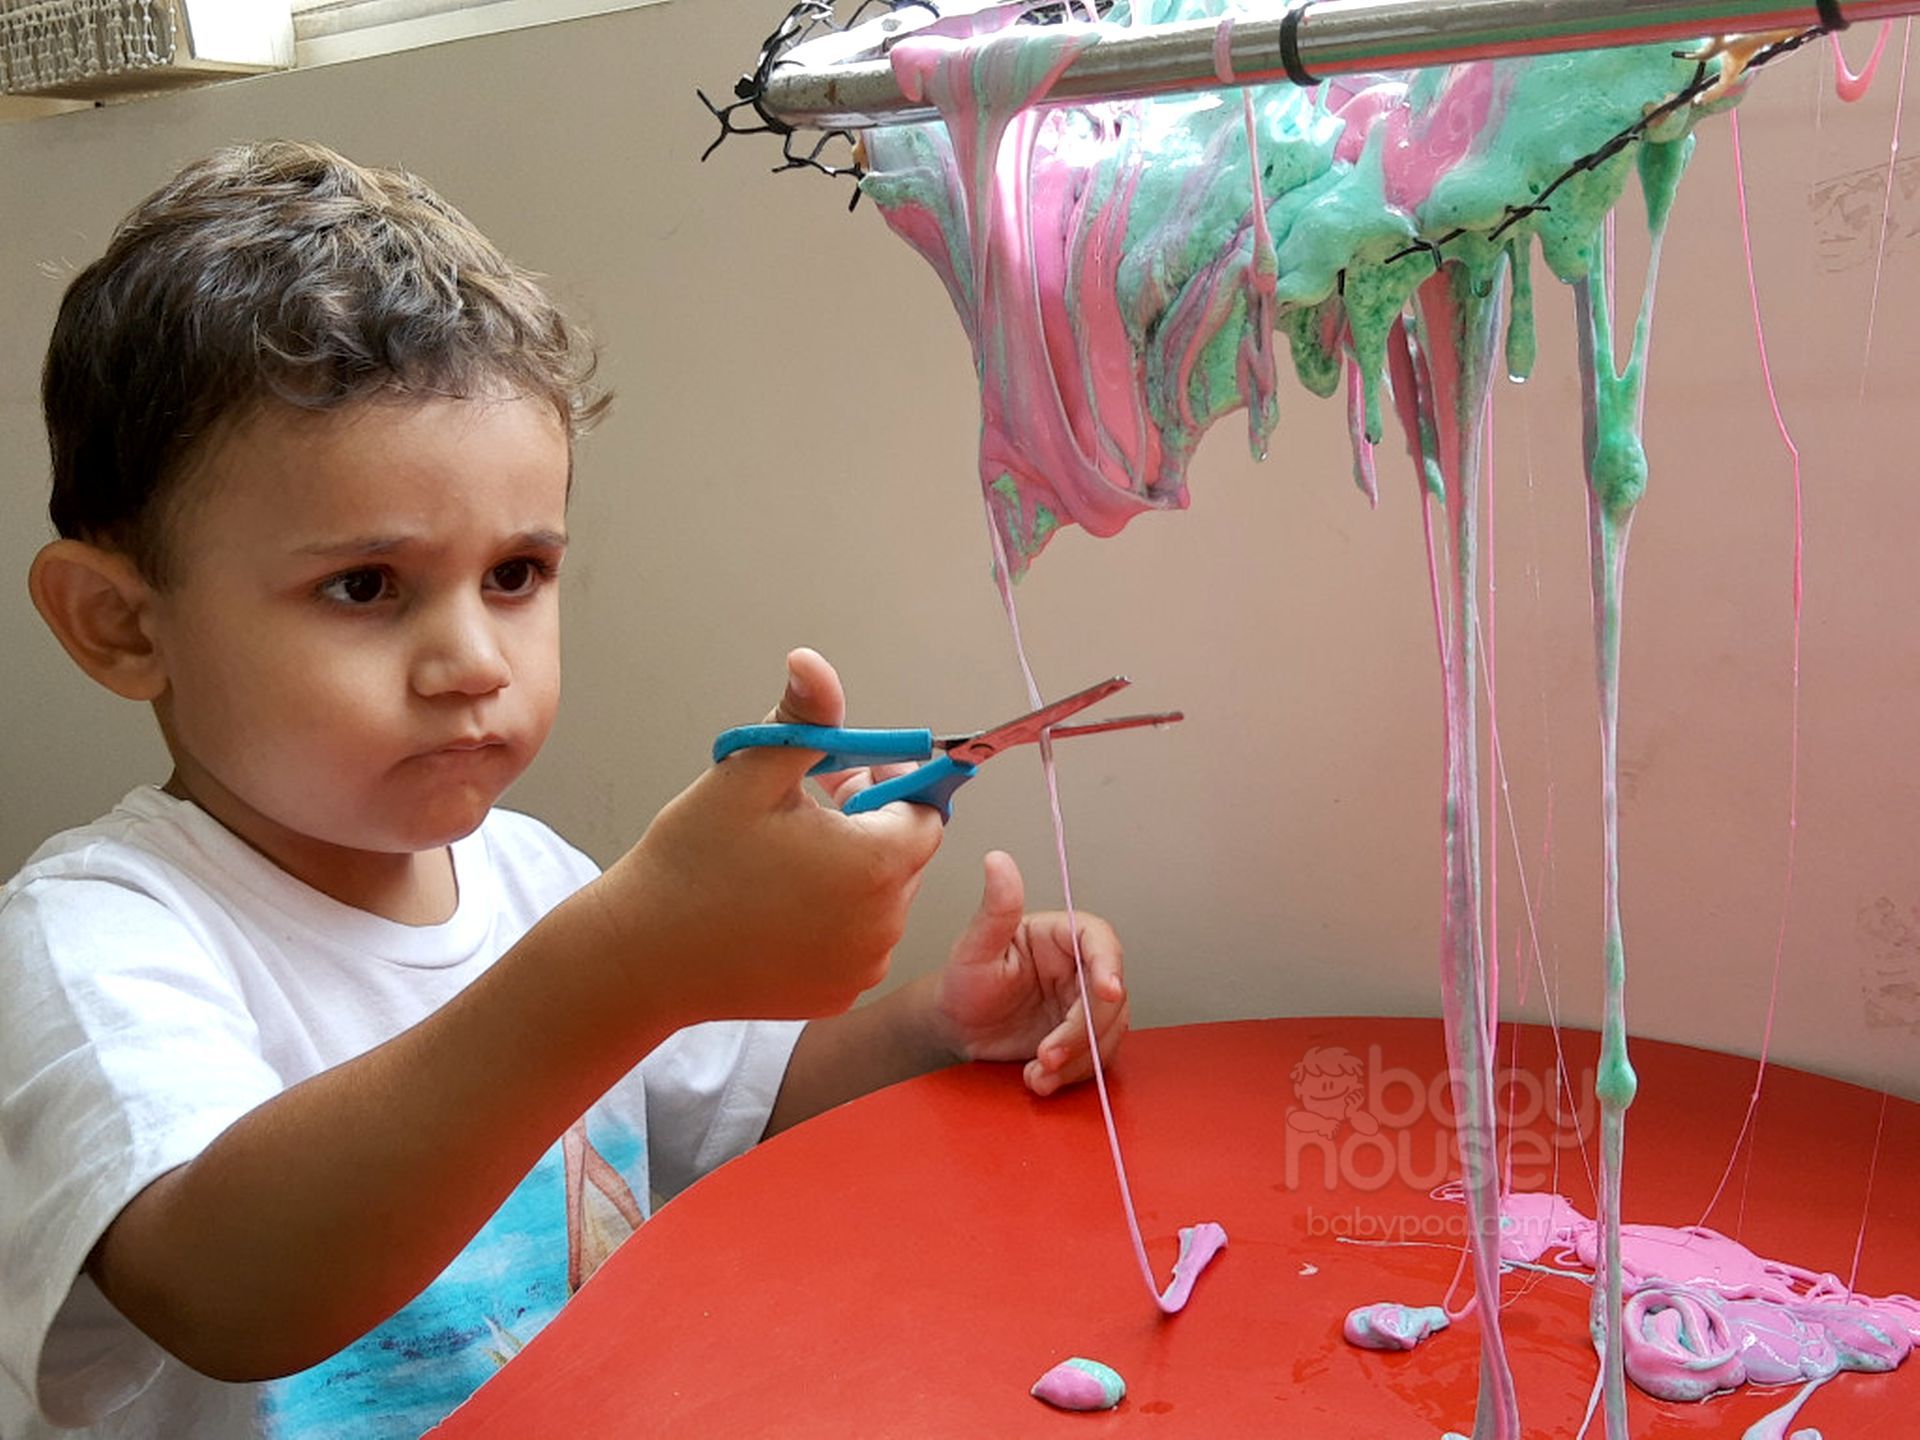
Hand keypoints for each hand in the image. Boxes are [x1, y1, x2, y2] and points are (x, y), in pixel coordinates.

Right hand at [598, 649, 944, 1023]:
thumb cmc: (692, 860)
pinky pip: (860, 944)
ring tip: (791, 856)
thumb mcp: (748, 772)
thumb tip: (812, 662)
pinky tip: (782, 905)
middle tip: (813, 807)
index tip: (844, 775)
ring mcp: (863, 967)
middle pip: (909, 857)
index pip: (924, 813)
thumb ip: (802, 717)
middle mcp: (883, 923)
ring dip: (855, 873)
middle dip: (872, 824)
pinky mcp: (839, 995)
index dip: (889, 786)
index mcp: (874, 863)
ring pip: (885, 901)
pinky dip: (836, 920)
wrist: (641, 955)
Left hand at [930, 851, 1128, 1095]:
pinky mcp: (1082, 1038)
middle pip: (1109, 997)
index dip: (1109, 965)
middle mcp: (1080, 968)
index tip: (1104, 990)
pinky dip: (1072, 1075)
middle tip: (1048, 1054)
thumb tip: (998, 860)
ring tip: (1037, 1074)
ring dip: (1078, 1060)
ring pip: (1108, 1032)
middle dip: (1082, 1031)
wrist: (956, 1028)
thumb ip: (995, 909)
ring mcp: (1083, 1005)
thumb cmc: (962, 982)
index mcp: (1061, 936)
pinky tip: (1039, 1080)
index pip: (1100, 941)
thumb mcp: (974, 948)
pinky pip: (1095, 1059)